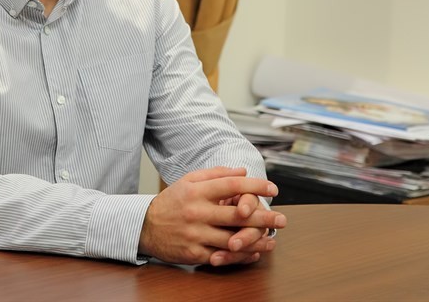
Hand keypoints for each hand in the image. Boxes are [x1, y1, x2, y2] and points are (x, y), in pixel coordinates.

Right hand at [138, 167, 286, 265]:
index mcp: (197, 192)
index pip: (231, 186)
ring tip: (273, 239)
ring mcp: (195, 235)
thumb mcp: (189, 181)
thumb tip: (242, 171)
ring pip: (232, 240)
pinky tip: (253, 253)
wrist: (145, 226)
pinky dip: (239, 256)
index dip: (255, 186)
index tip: (273, 188)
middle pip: (237, 215)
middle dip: (263, 217)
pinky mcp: (194, 253)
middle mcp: (197, 213)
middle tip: (282, 219)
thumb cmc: (172, 201)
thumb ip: (216, 174)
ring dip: (256, 241)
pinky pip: (222, 257)